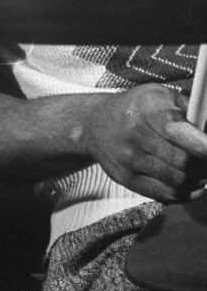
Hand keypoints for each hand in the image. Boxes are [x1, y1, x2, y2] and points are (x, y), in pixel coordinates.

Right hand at [82, 83, 206, 200]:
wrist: (94, 124)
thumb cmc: (136, 108)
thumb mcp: (160, 95)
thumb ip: (190, 110)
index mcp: (148, 110)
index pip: (177, 131)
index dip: (202, 145)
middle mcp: (136, 135)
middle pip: (184, 162)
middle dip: (204, 165)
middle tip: (206, 160)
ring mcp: (129, 160)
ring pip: (178, 181)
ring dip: (197, 179)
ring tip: (200, 171)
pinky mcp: (127, 179)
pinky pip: (165, 195)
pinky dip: (185, 193)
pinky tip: (190, 184)